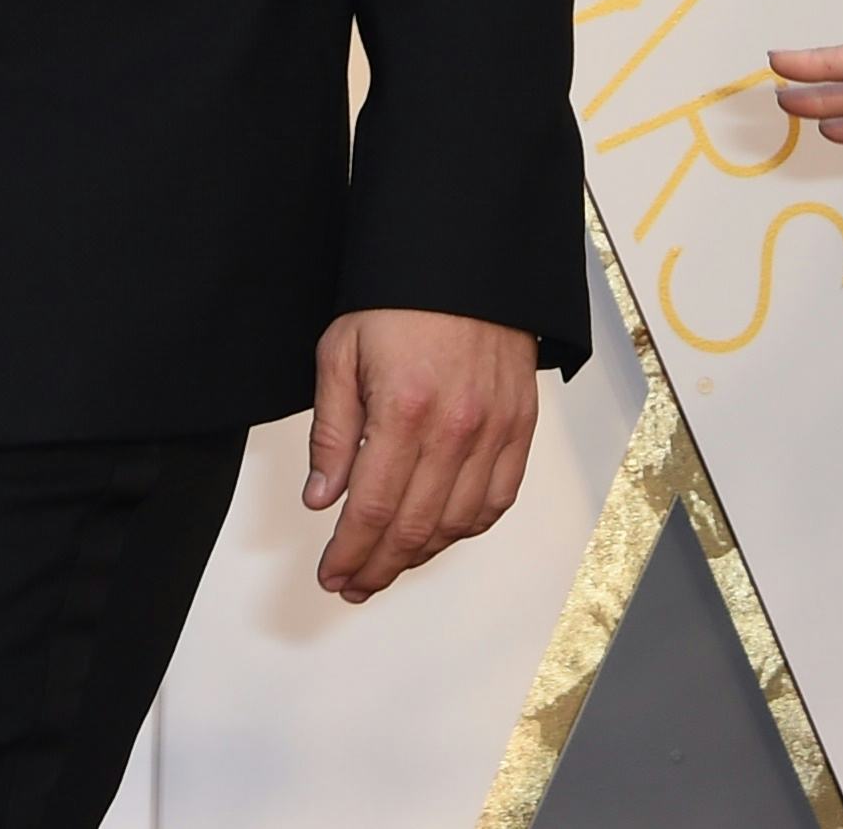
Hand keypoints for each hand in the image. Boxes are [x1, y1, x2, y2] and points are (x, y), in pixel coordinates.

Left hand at [302, 307, 536, 601]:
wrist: (468, 260)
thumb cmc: (401, 300)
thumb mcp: (341, 353)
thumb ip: (332, 431)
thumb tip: (322, 496)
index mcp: (404, 410)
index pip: (371, 510)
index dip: (348, 554)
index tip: (331, 573)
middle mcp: (456, 428)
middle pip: (413, 528)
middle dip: (377, 568)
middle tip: (353, 583)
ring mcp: (494, 429)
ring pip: (458, 523)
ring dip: (420, 555)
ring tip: (391, 564)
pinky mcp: (520, 424)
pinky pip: (499, 498)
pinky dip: (470, 527)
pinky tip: (444, 533)